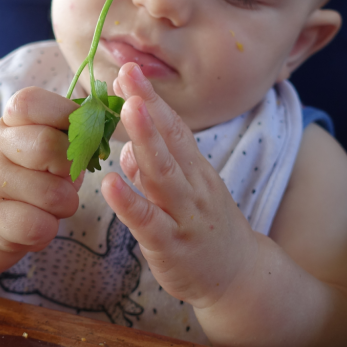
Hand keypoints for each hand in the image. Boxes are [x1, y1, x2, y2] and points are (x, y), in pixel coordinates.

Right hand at [0, 87, 82, 252]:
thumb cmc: (34, 173)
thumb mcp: (46, 144)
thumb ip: (70, 132)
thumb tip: (102, 128)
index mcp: (8, 122)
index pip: (30, 102)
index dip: (65, 115)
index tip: (79, 134)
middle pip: (47, 145)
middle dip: (71, 166)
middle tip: (68, 175)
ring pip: (52, 193)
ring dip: (66, 202)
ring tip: (53, 201)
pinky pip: (39, 225)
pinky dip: (50, 227)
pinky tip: (40, 221)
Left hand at [100, 62, 258, 308]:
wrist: (238, 278)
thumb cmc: (203, 228)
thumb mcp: (184, 192)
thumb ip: (155, 168)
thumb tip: (128, 147)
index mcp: (194, 169)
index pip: (173, 126)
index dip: (152, 98)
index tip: (130, 69)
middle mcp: (192, 185)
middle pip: (170, 140)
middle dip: (148, 105)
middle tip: (127, 74)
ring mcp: (183, 214)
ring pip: (164, 173)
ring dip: (145, 139)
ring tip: (126, 109)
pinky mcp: (170, 245)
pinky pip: (148, 221)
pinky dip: (129, 202)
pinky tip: (109, 185)